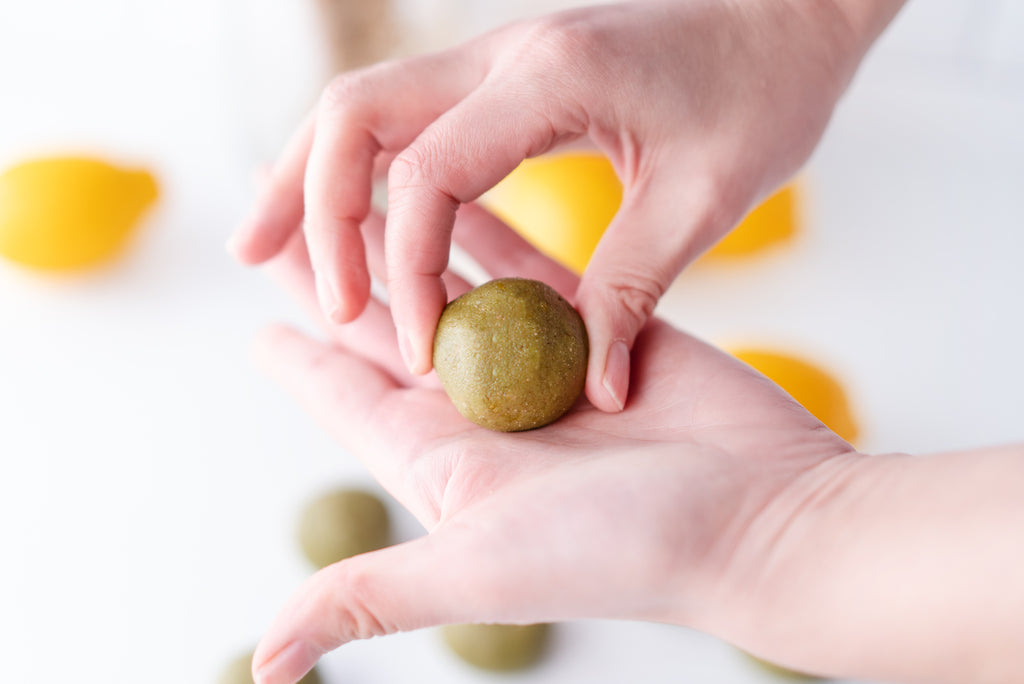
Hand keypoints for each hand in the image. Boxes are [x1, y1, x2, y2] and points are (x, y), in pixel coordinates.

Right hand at [229, 0, 884, 412]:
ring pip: (364, 104)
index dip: (407, 266)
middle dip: (310, 203)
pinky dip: (362, 166)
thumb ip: (631, 290)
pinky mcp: (506, 77)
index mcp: (549, 78)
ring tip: (263, 240)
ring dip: (311, 173)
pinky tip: (350, 211)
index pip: (429, 173)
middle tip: (272, 275)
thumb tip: (590, 388)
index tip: (424, 345)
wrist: (786, 15)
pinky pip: (407, 116)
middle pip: (356, 115)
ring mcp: (497, 58)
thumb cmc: (762, 94)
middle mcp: (503, 55)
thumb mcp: (704, 197)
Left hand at [247, 203, 855, 683]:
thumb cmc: (624, 551)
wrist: (762, 514)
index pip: (349, 398)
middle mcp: (486, 410)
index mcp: (445, 461)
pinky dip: (491, 226)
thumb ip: (370, 597)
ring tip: (364, 179)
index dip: (300, 362)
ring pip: (455, 280)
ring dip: (407, 233)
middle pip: (387, 324)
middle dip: (334, 269)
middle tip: (286, 211)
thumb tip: (264, 663)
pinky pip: (530, 263)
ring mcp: (542, 364)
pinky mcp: (599, 322)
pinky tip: (460, 183)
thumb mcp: (477, 569)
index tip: (259, 328)